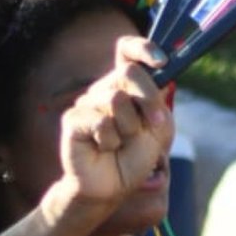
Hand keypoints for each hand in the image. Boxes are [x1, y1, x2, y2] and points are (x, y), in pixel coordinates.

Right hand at [52, 39, 171, 217]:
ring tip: (119, 145)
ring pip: (115, 99)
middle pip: (129, 73)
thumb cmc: (133, 158)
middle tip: (151, 127)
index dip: (143, 48)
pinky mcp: (73, 119)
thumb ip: (157, 102)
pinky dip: (110, 141)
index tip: (161, 61)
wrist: (111, 188)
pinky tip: (104, 149)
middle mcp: (105, 89)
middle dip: (147, 102)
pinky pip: (101, 121)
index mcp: (126, 87)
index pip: (128, 50)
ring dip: (128, 129)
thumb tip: (152, 78)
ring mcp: (87, 102)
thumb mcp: (158, 130)